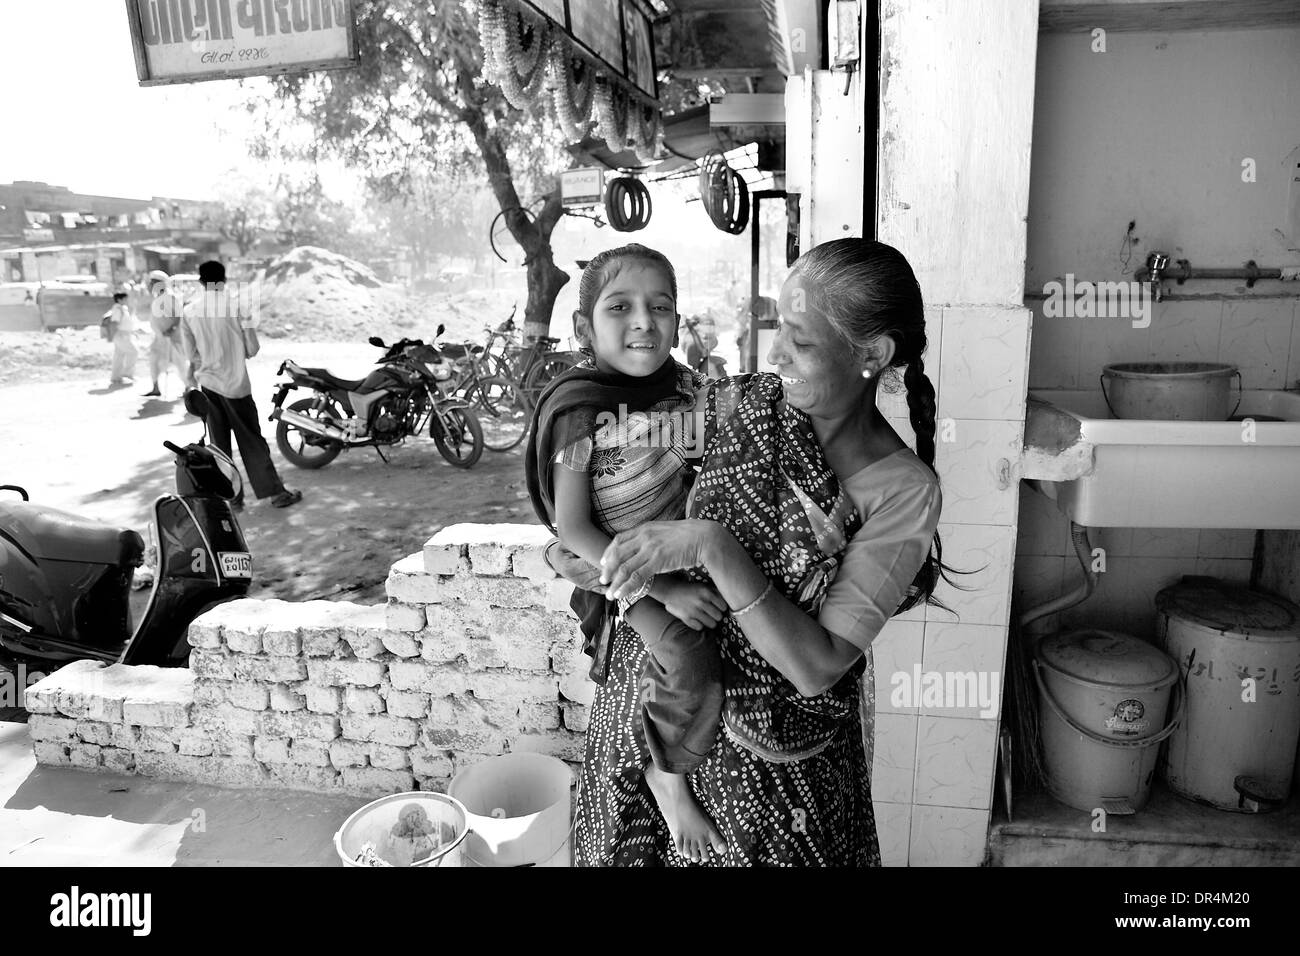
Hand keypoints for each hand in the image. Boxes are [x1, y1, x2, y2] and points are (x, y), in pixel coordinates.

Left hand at [599, 520, 720, 599]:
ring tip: (609, 594)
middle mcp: (644, 537)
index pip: (619, 540)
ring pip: (624, 568)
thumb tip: (645, 546)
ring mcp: (650, 549)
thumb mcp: (665, 531)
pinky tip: (621, 595)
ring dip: (614, 582)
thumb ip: (652, 537)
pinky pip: (636, 576)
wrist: (704, 537)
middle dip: (607, 569)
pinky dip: (626, 587)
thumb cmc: (688, 536)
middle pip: (617, 554)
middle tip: (603, 580)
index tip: (603, 562)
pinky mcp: (658, 561)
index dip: (608, 552)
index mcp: (645, 528)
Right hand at [656, 577, 726, 630]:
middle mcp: (701, 602)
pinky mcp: (686, 618)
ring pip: (712, 624)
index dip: (721, 608)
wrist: (671, 591)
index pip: (724, 607)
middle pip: (719, 617)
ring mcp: (694, 611)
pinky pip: (700, 628)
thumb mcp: (704, 586)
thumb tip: (731, 602)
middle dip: (716, 616)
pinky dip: (699, 625)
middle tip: (711, 613)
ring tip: (705, 617)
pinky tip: (696, 619)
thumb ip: (717, 593)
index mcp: (707, 592)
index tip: (717, 607)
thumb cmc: (691, 589)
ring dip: (709, 622)